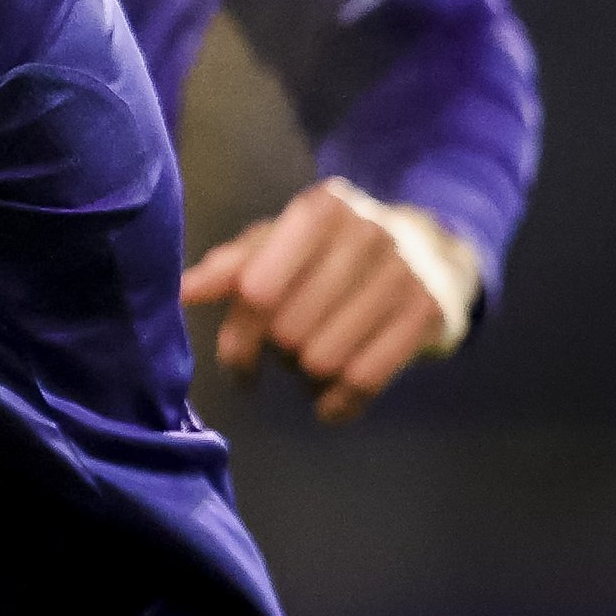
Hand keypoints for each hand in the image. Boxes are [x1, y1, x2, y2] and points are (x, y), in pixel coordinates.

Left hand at [181, 177, 481, 422]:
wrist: (432, 249)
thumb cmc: (333, 249)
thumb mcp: (283, 242)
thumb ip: (233, 266)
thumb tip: (183, 292)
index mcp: (318, 210)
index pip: (257, 291)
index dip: (238, 337)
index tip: (236, 362)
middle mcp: (365, 233)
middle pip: (288, 329)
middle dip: (275, 355)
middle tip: (282, 355)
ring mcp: (403, 272)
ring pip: (325, 359)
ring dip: (307, 379)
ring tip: (308, 369)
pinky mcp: (429, 313)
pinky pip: (368, 379)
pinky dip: (339, 403)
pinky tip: (328, 405)